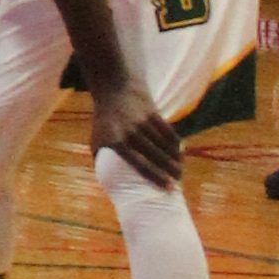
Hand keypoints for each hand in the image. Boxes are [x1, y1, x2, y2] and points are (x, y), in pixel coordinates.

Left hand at [87, 70, 183, 188]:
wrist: (113, 90)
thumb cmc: (105, 121)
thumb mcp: (98, 140)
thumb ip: (102, 161)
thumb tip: (112, 186)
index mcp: (115, 141)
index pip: (138, 163)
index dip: (155, 177)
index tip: (167, 188)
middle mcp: (129, 132)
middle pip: (155, 155)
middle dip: (169, 171)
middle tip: (177, 184)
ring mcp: (142, 121)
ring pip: (164, 144)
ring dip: (175, 159)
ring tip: (179, 171)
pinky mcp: (152, 112)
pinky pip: (168, 131)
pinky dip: (176, 144)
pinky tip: (180, 154)